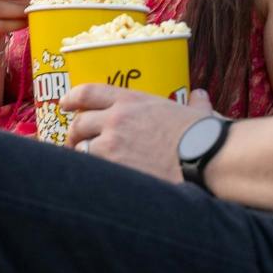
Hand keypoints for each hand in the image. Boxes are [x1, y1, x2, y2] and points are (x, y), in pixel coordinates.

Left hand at [62, 84, 212, 181]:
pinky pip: (92, 170)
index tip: (65, 105)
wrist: (207, 157)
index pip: (89, 92)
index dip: (72, 98)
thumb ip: (194, 104)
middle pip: (79, 122)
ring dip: (82, 156)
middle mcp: (117, 118)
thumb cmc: (205, 135)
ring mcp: (113, 144)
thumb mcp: (198, 112)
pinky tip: (98, 180)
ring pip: (82, 149)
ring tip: (87, 166)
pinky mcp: (115, 168)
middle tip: (74, 142)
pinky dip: (92, 175)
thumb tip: (200, 97)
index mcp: (133, 100)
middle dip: (73, 134)